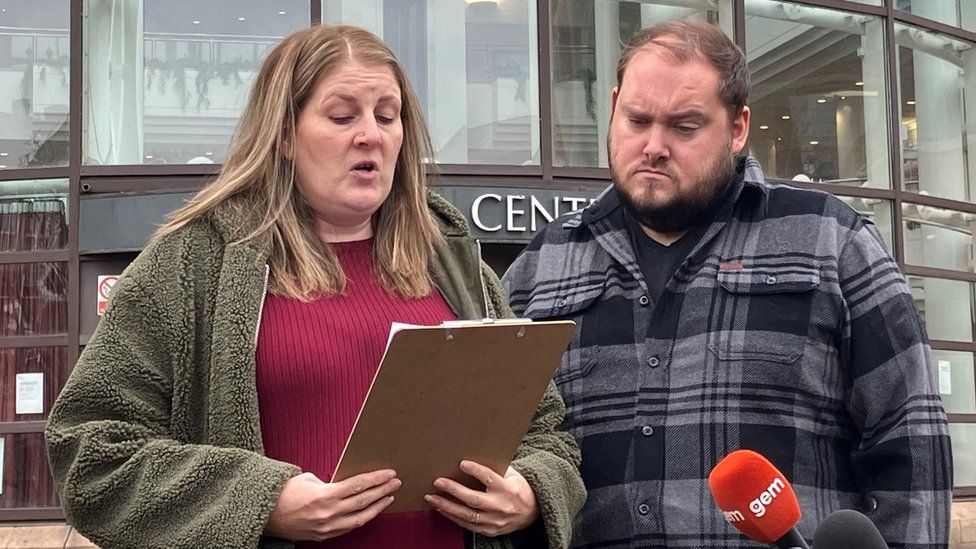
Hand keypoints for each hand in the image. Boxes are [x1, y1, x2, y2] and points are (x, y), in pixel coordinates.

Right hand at [264, 470, 399, 540]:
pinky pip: (349, 528)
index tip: (390, 473)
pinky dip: (362, 518)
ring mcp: (327, 527)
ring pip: (360, 518)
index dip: (376, 479)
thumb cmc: (284, 492)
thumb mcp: (307, 478)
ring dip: (377, 507)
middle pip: (363, 501)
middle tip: (396, 482)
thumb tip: (345, 481)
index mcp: (324, 495)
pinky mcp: (324, 536)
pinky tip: (371, 510)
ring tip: (389, 497)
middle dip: (383, 490)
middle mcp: (328, 513)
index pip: (358, 485)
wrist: (264, 514)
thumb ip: (329, 481)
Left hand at [424, 460, 539, 536]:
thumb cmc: (518, 488)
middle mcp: (501, 507)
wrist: (532, 513)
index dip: (476, 471)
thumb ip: (496, 469)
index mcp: (509, 490)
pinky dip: (453, 517)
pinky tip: (441, 509)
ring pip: (467, 515)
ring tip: (432, 498)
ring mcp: (495, 521)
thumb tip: (473, 457)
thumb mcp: (513, 475)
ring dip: (447, 506)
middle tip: (438, 481)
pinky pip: (468, 525)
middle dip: (454, 490)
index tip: (462, 463)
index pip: (490, 479)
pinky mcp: (489, 530)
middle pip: (474, 499)